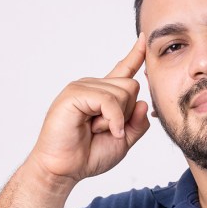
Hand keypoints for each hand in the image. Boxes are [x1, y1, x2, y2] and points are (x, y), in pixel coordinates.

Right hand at [27, 35, 150, 184]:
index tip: (143, 39)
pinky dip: (111, 119)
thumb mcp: (124, 141)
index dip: (135, 55)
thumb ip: (138, 123)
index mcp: (103, 95)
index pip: (123, 70)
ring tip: (94, 131)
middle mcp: (93, 87)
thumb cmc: (88, 156)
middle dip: (126, 114)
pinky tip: (98, 130)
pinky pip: (108, 100)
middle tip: (104, 130)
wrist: (63, 169)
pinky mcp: (74, 94)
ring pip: (123, 92)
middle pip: (131, 86)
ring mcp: (82, 87)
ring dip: (116, 120)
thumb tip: (143, 102)